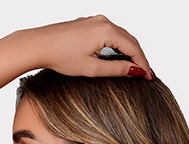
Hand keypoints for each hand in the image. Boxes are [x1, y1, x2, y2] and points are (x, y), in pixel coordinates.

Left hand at [25, 15, 153, 79]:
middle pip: (130, 39)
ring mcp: (96, 20)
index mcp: (107, 31)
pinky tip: (120, 56)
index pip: (133, 48)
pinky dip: (119, 45)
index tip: (149, 77)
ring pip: (121, 36)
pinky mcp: (89, 24)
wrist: (40, 45)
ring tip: (135, 67)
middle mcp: (103, 21)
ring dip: (130, 51)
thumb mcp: (92, 68)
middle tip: (146, 74)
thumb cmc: (61, 57)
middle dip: (139, 57)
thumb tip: (134, 71)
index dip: (143, 64)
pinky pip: (111, 34)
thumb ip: (116, 69)